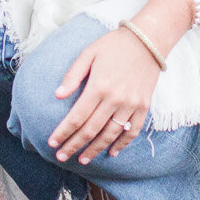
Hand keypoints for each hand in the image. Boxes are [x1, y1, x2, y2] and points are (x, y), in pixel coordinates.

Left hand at [48, 28, 160, 163]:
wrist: (148, 40)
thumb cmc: (114, 45)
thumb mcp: (89, 53)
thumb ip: (73, 75)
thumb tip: (57, 95)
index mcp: (98, 86)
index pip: (76, 117)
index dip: (63, 132)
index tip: (52, 143)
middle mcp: (115, 99)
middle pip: (91, 130)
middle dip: (74, 145)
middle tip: (61, 157)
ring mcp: (131, 104)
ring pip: (110, 134)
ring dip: (95, 149)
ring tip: (83, 159)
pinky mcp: (143, 106)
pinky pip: (132, 131)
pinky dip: (122, 144)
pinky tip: (112, 153)